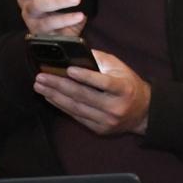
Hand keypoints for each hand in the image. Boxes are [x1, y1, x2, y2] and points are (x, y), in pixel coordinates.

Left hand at [33, 50, 150, 135]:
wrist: (143, 112)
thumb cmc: (128, 84)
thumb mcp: (120, 68)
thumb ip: (100, 60)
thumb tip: (75, 53)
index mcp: (124, 89)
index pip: (103, 83)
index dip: (86, 76)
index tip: (68, 69)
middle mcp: (115, 106)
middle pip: (83, 96)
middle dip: (59, 85)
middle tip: (41, 77)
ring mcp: (106, 120)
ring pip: (76, 108)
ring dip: (55, 96)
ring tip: (40, 86)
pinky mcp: (99, 129)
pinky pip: (76, 117)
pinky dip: (61, 106)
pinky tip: (50, 97)